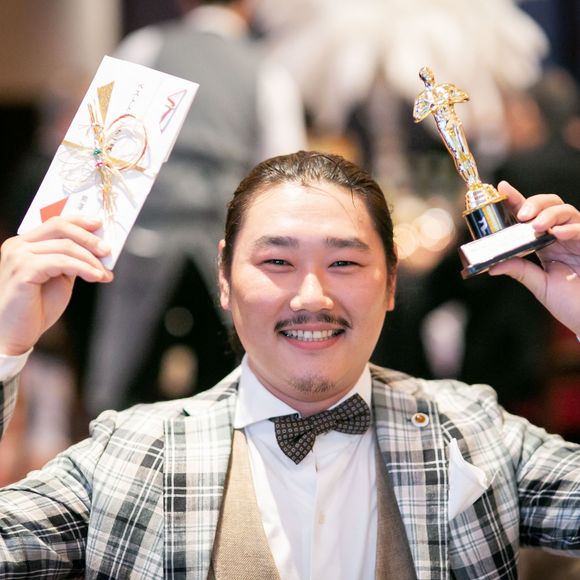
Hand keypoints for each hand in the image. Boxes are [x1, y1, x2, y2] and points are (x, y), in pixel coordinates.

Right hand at [0, 216, 112, 355]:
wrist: (14, 334)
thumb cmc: (34, 308)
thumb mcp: (58, 278)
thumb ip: (71, 261)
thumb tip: (97, 250)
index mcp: (25, 244)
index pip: (55, 222)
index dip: (79, 221)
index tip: (100, 224)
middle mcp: (18, 246)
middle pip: (59, 227)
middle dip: (88, 237)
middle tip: (107, 251)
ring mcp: (18, 256)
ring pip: (65, 246)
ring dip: (91, 259)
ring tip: (104, 273)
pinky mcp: (23, 270)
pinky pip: (61, 262)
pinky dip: (83, 268)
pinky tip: (96, 277)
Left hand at [489, 181, 579, 334]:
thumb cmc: (571, 304)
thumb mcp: (540, 286)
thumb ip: (520, 271)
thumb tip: (492, 266)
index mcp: (545, 244)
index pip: (530, 216)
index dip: (516, 200)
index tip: (501, 188)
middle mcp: (561, 237)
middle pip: (550, 205)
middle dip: (534, 203)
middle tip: (521, 214)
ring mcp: (577, 239)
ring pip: (567, 211)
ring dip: (549, 214)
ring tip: (536, 225)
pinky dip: (570, 228)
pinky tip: (556, 233)